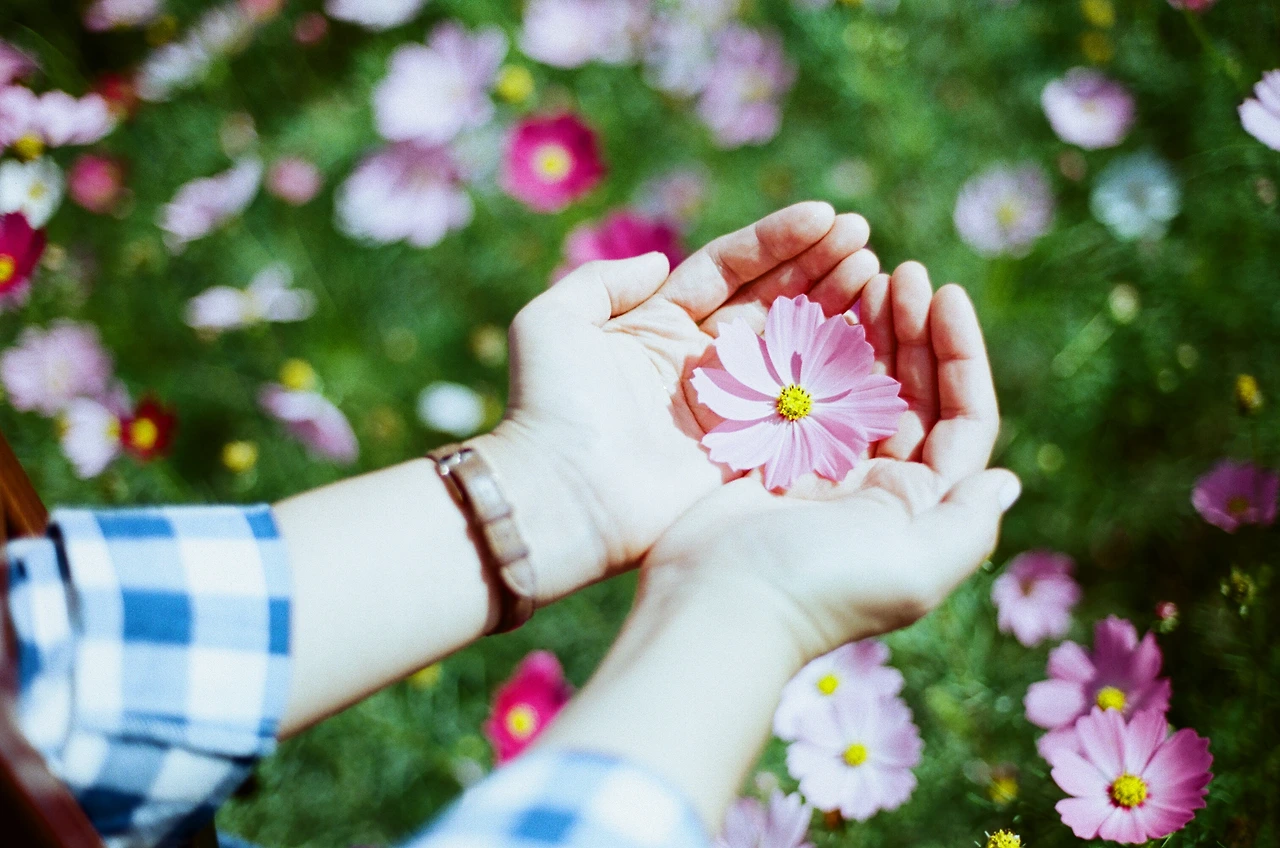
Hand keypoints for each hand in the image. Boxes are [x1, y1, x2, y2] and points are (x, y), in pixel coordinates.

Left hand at [472, 203, 881, 602]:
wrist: (560, 493)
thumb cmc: (549, 405)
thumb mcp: (552, 320)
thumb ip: (601, 281)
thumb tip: (659, 262)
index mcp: (659, 323)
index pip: (730, 268)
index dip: (778, 240)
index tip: (826, 214)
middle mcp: (701, 360)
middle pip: (773, 300)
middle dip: (820, 266)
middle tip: (865, 237)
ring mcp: (730, 405)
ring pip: (795, 346)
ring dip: (837, 307)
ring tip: (877, 271)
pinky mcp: (749, 450)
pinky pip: (805, 403)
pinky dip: (839, 372)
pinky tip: (874, 336)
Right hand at [644, 262, 1018, 662]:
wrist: (716, 605)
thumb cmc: (820, 587)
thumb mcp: (916, 569)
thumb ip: (968, 524)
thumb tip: (1008, 480)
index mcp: (919, 505)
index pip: (962, 417)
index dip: (962, 354)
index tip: (946, 294)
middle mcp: (877, 485)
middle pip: (911, 392)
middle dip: (913, 330)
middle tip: (902, 272)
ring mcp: (820, 468)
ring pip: (856, 383)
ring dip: (865, 331)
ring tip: (864, 276)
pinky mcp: (768, 457)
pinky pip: (801, 389)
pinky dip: (810, 350)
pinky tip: (811, 310)